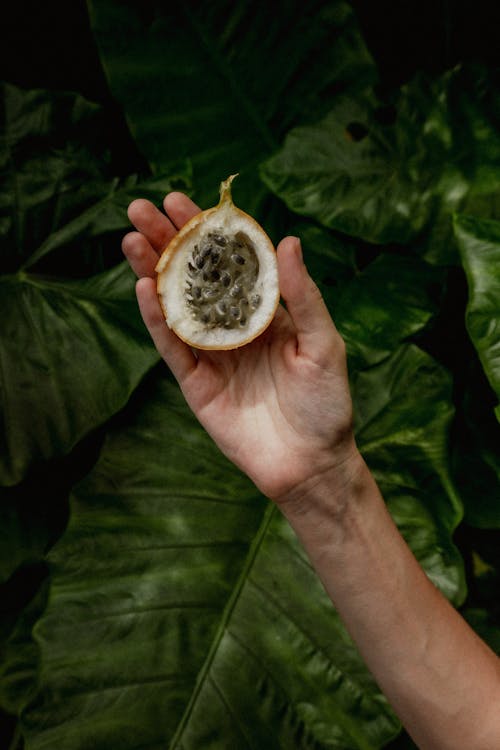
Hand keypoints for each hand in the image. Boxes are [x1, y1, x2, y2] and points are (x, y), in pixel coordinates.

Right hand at [122, 192, 356, 501]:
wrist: (311, 463)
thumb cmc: (326, 403)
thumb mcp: (324, 344)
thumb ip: (303, 295)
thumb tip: (287, 240)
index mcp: (266, 310)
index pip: (231, 261)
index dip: (206, 231)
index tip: (181, 200)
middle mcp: (234, 325)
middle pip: (195, 277)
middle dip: (168, 243)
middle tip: (140, 210)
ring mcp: (212, 354)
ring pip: (177, 307)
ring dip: (153, 273)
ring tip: (132, 240)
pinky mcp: (196, 383)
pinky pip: (173, 347)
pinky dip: (157, 320)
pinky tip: (142, 288)